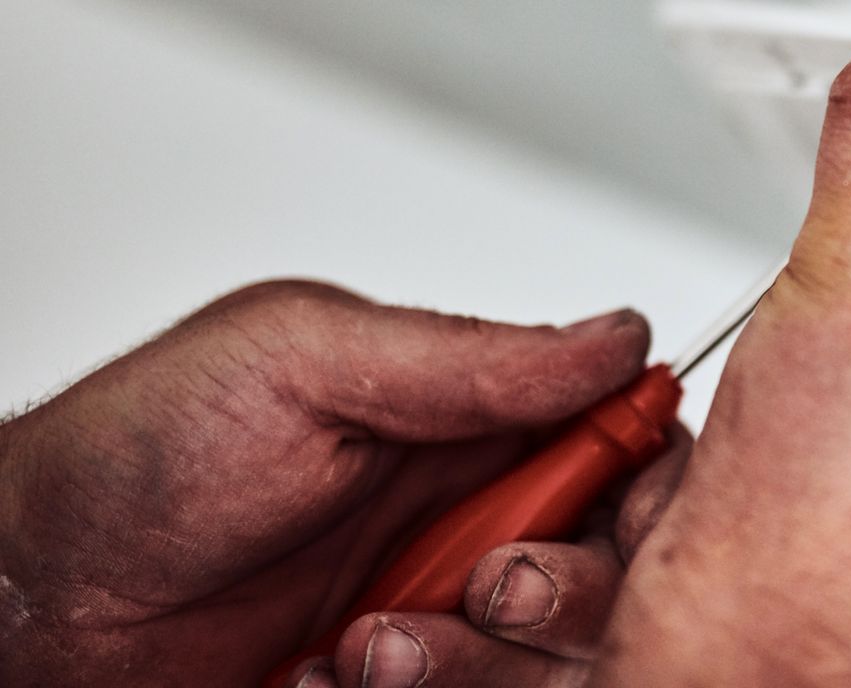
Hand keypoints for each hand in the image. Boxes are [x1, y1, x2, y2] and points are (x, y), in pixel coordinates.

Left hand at [0, 282, 673, 686]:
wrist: (24, 600)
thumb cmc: (135, 457)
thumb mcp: (305, 362)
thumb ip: (470, 359)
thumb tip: (618, 336)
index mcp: (466, 419)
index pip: (622, 439)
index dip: (649, 477)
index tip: (627, 504)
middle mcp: (462, 518)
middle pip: (609, 565)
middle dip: (565, 588)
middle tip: (485, 585)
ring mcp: (428, 617)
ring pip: (544, 658)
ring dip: (472, 662)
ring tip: (364, 645)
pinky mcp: (391, 685)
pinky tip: (327, 679)